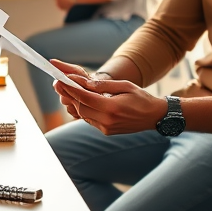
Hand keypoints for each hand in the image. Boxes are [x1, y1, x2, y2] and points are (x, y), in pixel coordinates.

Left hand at [50, 61, 166, 134]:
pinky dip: (82, 108)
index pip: (85, 97)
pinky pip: (89, 119)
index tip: (61, 79)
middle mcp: (107, 121)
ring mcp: (106, 128)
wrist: (154, 117)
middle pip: (81, 107)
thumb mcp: (125, 85)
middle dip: (68, 94)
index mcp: (112, 108)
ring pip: (83, 114)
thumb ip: (104, 85)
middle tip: (58, 82)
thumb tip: (85, 82)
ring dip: (74, 102)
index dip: (71, 88)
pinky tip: (78, 99)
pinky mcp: (106, 131)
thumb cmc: (141, 98)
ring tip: (64, 89)